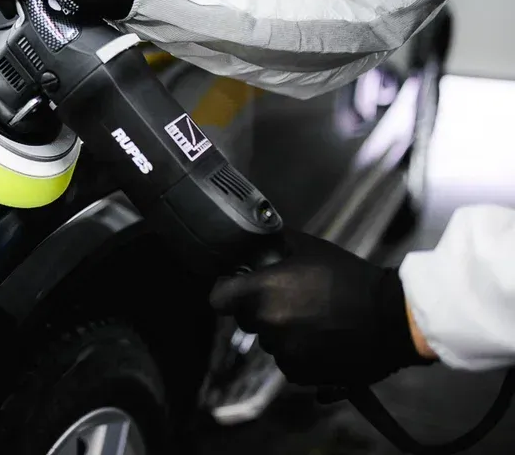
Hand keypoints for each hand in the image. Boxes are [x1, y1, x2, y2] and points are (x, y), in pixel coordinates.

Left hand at [209, 231, 433, 386]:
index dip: (226, 292)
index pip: (218, 298)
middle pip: (246, 319)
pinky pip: (287, 362)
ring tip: (313, 320)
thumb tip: (257, 237)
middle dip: (259, 310)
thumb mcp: (311, 249)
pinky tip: (321, 339)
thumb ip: (277, 243)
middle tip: (288, 299)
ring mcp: (284, 351)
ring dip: (281, 333)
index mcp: (263, 290)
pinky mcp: (301, 373)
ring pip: (268, 342)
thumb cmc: (351, 279)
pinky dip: (298, 354)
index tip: (237, 287)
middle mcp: (268, 323)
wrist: (392, 318)